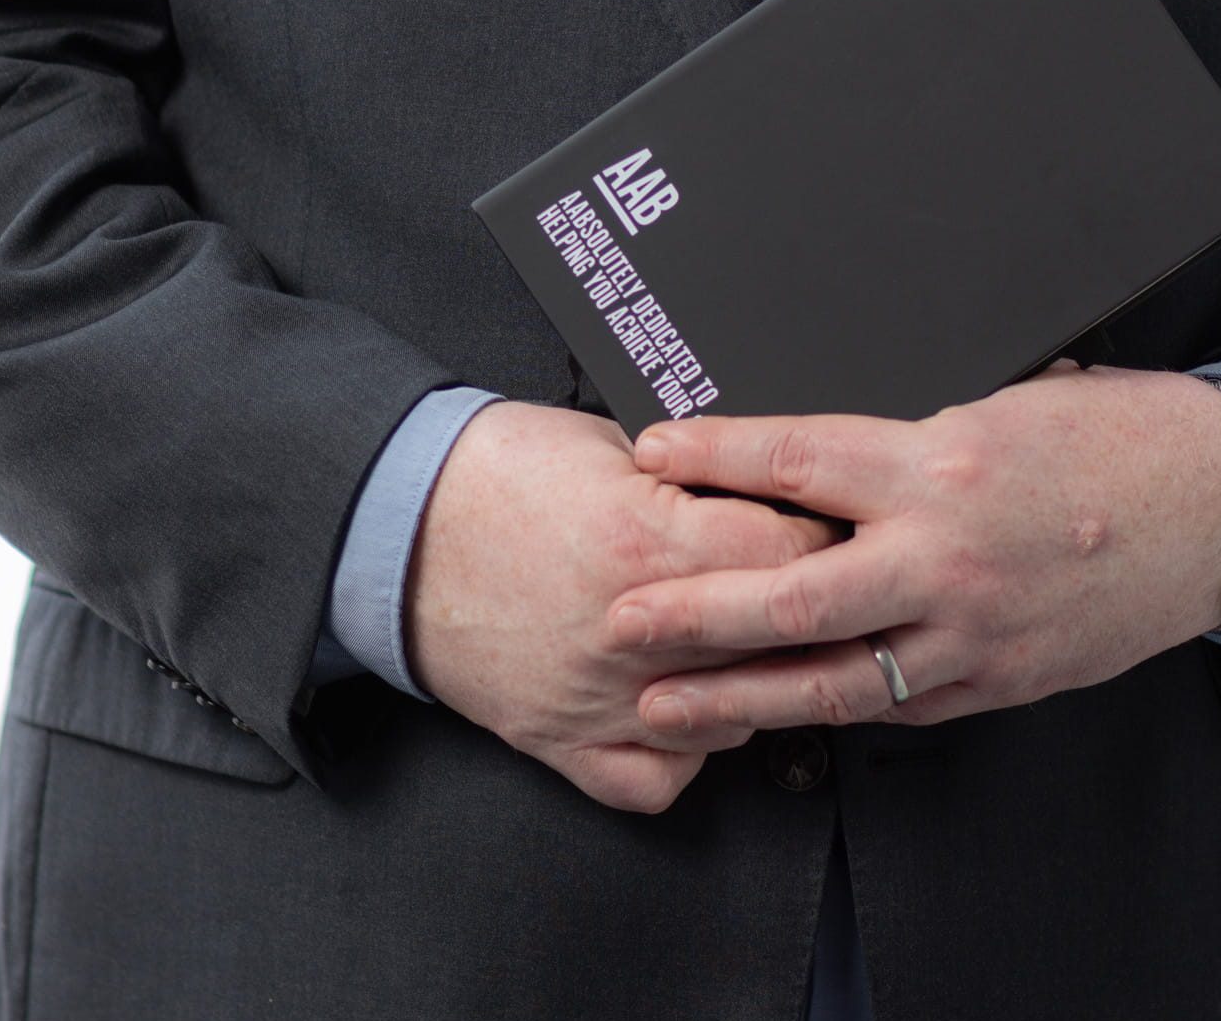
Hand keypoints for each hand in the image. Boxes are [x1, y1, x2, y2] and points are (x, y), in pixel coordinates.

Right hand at [404, 399, 840, 811]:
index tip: (824, 526)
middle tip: (813, 583)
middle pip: (775, 640)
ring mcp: (601, 699)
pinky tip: (686, 703)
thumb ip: (694, 477)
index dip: (820, 536)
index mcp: (649, 542)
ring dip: (750, 680)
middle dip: (806, 609)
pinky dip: (683, 750)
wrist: (396, 522)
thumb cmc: (495, 472)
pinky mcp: (564, 741)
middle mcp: (633, 632)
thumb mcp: (609, 442)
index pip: (793, 557)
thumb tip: (767, 485)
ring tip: (746, 638)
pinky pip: (658, 778)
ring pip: (731, 719)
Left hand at [609, 365, 1220, 740]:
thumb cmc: (1116, 433)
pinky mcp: (1001, 682)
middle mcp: (947, 556)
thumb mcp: (1005, 394)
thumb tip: (827, 439)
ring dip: (741, 695)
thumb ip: (913, 429)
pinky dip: (834, 711)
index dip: (715, 458)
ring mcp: (974, 634)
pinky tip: (779, 712)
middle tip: (622, 619)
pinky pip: (900, 706)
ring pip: (835, 678)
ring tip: (665, 704)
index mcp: (941, 463)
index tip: (651, 453)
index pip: (799, 461)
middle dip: (696, 610)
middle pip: (793, 593)